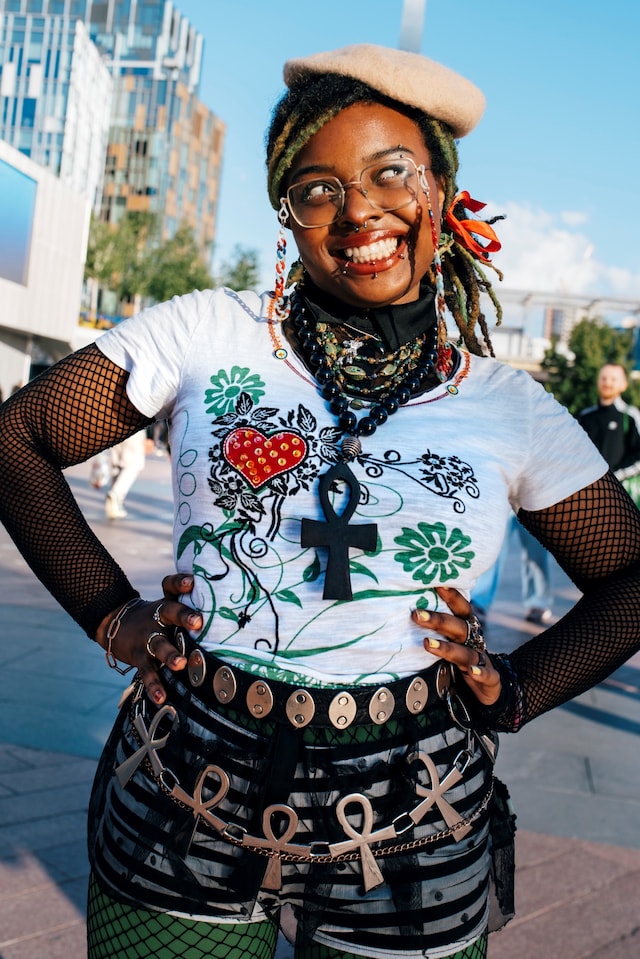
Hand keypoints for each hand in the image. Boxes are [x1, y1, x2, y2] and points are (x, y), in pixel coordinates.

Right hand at [95, 574, 202, 704]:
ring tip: (180, 664)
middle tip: (197, 622)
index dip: (179, 582)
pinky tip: (161, 698)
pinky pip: (147, 671)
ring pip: (159, 644)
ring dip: (170, 654)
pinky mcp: (138, 656)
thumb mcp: (167, 606)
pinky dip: (154, 685)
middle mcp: (157, 618)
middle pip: (169, 612)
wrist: (115, 624)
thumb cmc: (154, 617)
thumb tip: (225, 610)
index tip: (191, 581)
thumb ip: (189, 607)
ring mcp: (146, 637)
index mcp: (166, 603)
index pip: (171, 586)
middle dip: (184, 616)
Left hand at [411, 586, 501, 706]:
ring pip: (466, 652)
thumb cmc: (461, 658)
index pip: (460, 607)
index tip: (434, 583)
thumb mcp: (450, 642)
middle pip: (458, 627)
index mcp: (466, 628)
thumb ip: (433, 628)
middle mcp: (474, 640)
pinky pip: (488, 676)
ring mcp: (482, 660)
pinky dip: (481, 673)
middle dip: (438, 620)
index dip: (450, 595)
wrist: (490, 687)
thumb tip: (405, 610)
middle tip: (417, 614)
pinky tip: (472, 672)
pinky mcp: (490, 680)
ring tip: (427, 644)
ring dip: (448, 648)